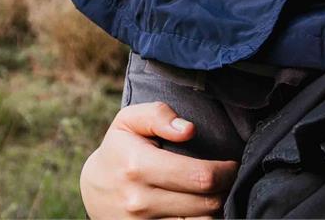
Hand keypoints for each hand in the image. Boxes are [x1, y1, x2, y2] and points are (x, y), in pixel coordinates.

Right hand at [79, 101, 235, 218]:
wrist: (94, 190)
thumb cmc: (119, 150)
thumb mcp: (129, 121)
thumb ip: (158, 115)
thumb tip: (188, 129)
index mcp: (138, 165)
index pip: (200, 176)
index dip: (225, 171)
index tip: (230, 165)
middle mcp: (140, 200)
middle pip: (207, 203)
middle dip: (224, 189)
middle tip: (225, 178)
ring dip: (214, 208)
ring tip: (210, 192)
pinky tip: (198, 207)